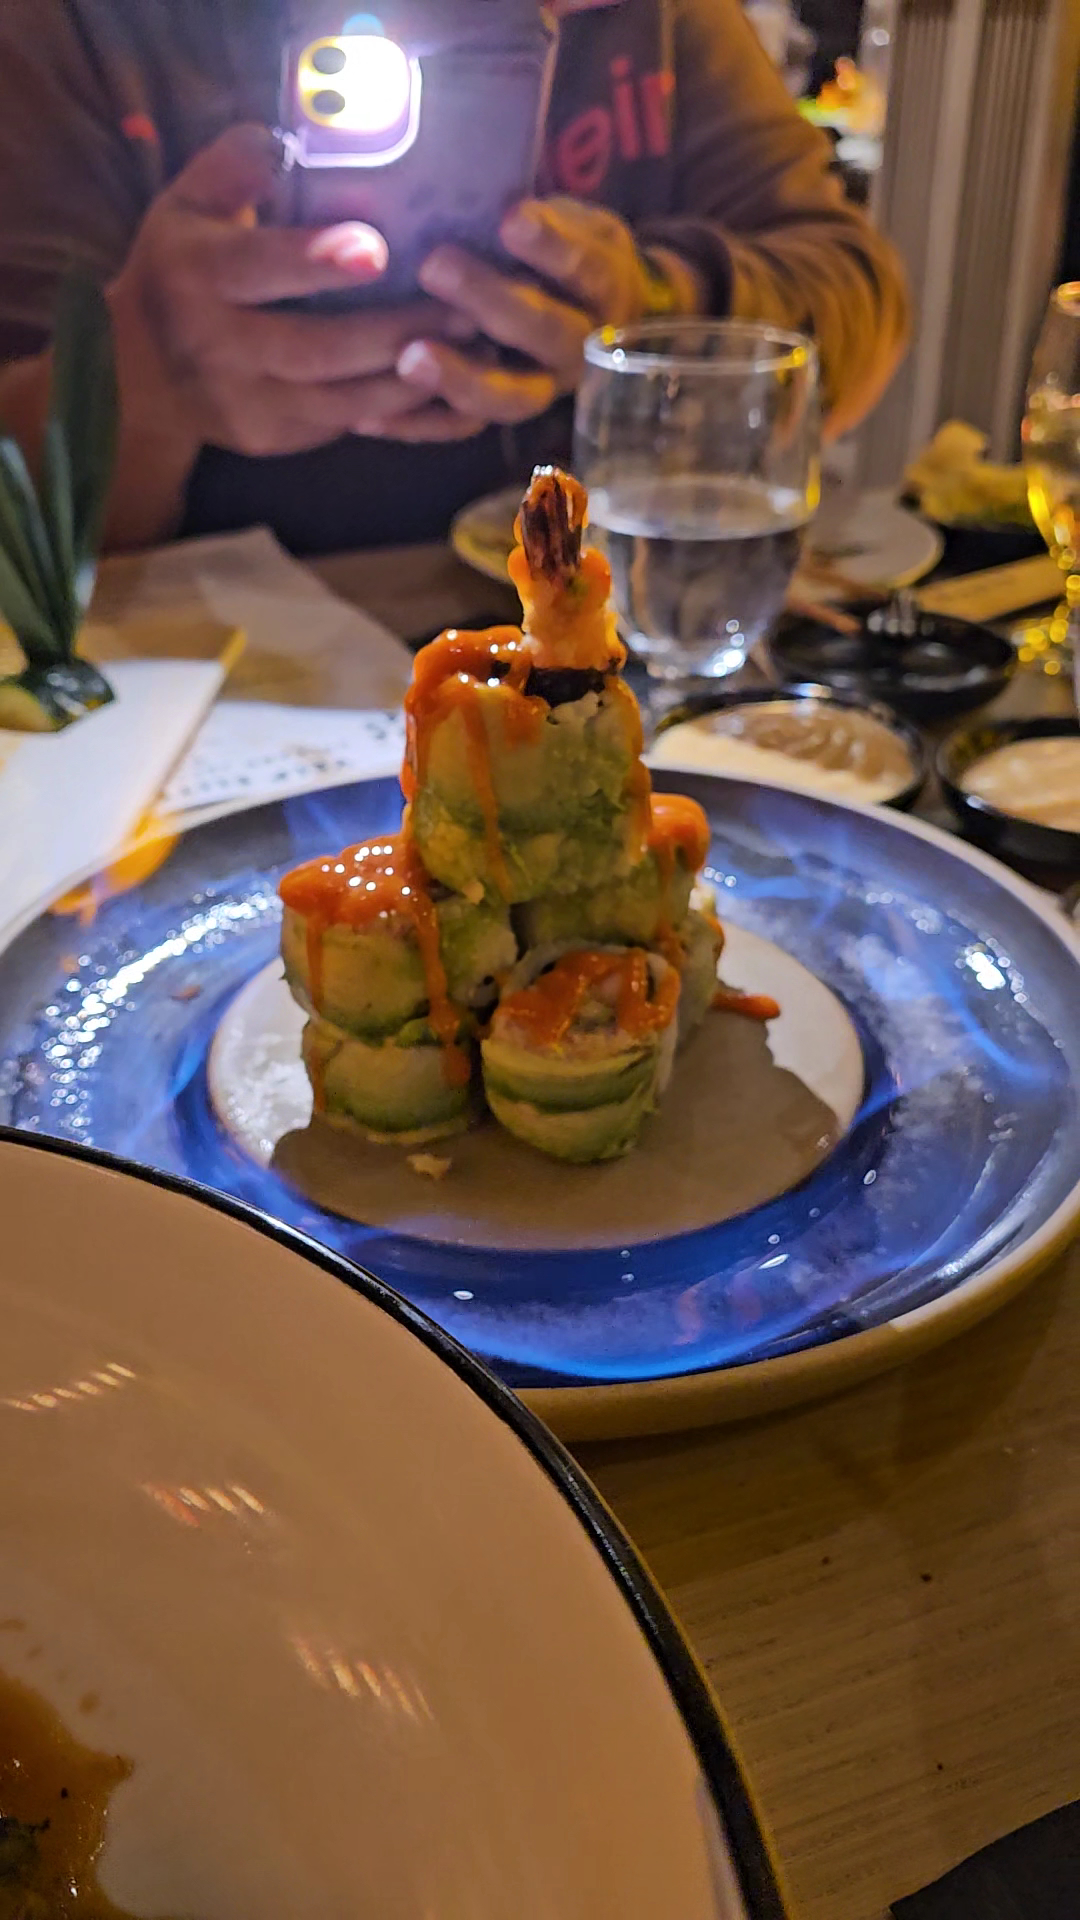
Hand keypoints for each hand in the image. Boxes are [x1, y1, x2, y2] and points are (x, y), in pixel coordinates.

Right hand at [108, 123, 476, 462]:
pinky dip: (395, 409)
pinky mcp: (270, 439)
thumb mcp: (187, 205)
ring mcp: (244, 403)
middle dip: (394, 330)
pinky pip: (341, 427)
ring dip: (410, 377)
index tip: (376, 249)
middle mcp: (215, 346)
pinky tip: (441, 384)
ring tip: (467, 347)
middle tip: (464, 309)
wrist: (138, 374)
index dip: (315, 261)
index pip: (257, 269)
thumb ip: (234, 167)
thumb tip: (287, 136)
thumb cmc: (179, 270)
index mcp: (193, 274)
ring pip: (339, 400)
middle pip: (315, 347)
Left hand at [397, 197, 703, 426]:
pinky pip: (461, 431)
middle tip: (435, 266)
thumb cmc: (566, 253)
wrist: (596, 319)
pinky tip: (369, 415)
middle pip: (545, 336)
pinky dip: (417, 424)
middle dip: (492, 303)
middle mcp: (578, 347)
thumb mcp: (574, 220)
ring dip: (457, 378)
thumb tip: (482, 162)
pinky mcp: (499, 413)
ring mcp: (541, 387)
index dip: (552, 248)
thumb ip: (542, 212)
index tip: (510, 218)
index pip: (585, 269)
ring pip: (509, 398)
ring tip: (407, 357)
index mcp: (602, 290)